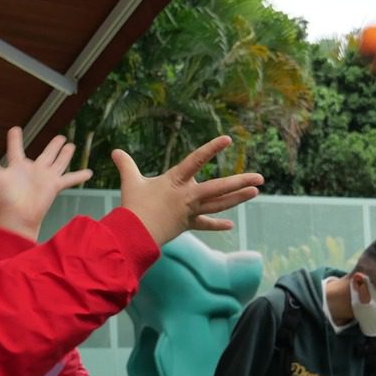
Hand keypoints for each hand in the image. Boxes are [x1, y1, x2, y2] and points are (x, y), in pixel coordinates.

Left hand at [0, 128, 91, 240]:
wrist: (16, 219)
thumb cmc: (3, 200)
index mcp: (16, 165)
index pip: (16, 147)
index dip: (15, 138)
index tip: (16, 129)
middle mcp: (32, 170)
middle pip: (45, 153)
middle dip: (52, 145)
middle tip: (60, 137)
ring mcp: (45, 177)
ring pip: (58, 161)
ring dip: (65, 154)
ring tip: (71, 145)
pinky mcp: (54, 186)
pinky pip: (69, 178)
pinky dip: (79, 176)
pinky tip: (89, 172)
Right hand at [112, 136, 262, 245]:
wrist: (135, 234)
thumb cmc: (133, 207)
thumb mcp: (130, 183)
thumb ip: (126, 165)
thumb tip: (115, 151)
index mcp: (176, 181)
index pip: (196, 160)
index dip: (211, 149)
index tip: (228, 140)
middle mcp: (188, 196)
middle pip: (219, 188)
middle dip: (240, 182)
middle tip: (260, 178)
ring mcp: (190, 211)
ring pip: (218, 204)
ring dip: (237, 198)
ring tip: (255, 192)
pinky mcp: (188, 224)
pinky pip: (205, 224)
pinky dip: (217, 225)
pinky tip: (231, 225)